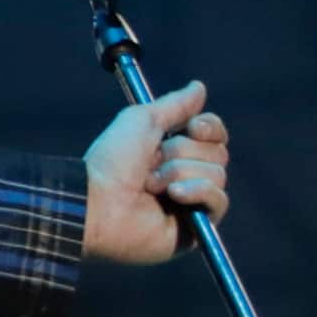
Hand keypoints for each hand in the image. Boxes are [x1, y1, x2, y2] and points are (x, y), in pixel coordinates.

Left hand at [81, 78, 231, 265]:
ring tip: (150, 185)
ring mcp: (190, 203)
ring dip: (180, 173)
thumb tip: (199, 87)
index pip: (214, 135)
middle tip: (151, 163)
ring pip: (218, 174)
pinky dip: (198, 192)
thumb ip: (174, 105)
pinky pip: (219, 201)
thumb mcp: (142, 120)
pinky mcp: (194, 229)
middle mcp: (184, 177)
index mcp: (172, 153)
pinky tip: (173, 195)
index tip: (192, 127)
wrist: (96, 199)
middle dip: (183, 153)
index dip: (209, 127)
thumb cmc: (112, 160)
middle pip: (218, 153)